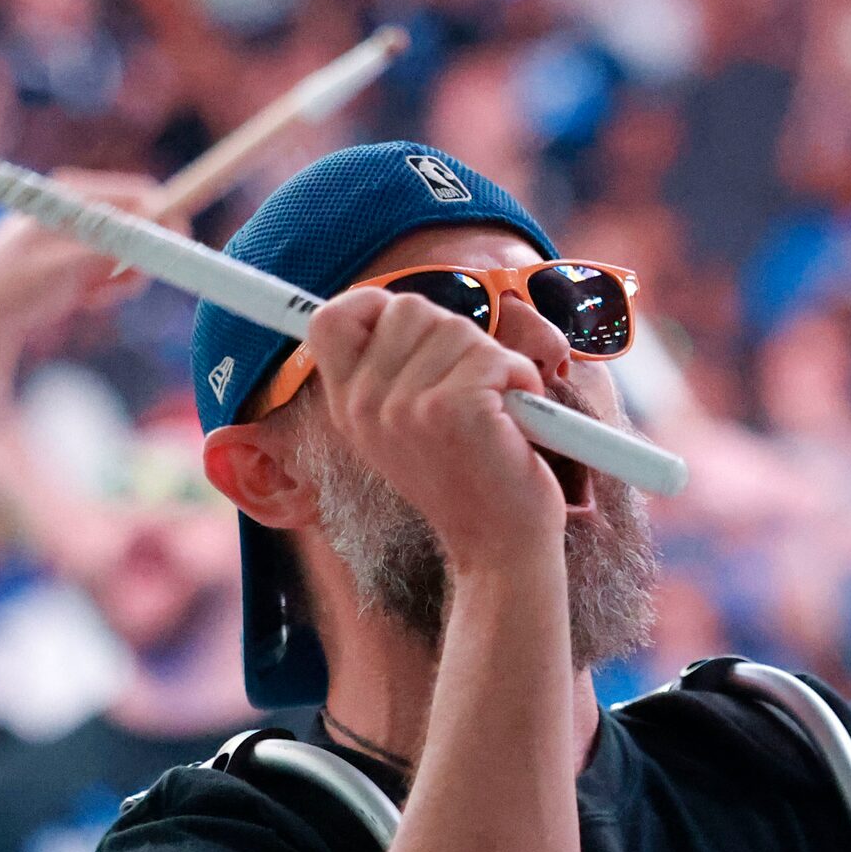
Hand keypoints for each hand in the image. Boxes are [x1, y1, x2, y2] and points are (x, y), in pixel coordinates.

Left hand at [0, 171, 164, 337]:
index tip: (178, 253)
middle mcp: (78, 205)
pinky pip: (112, 269)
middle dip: (137, 260)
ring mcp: (79, 230)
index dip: (166, 223)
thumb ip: (117, 244)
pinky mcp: (78, 255)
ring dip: (119, 279)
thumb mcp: (70, 264)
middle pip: (140, 225)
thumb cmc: (17, 284)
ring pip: (129, 253)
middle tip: (121, 287)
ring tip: (89, 296)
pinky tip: (80, 299)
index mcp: (72, 193)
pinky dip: (105, 288)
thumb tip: (162, 222)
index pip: (140, 195)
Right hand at [303, 286, 564, 565]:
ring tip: (494, 411)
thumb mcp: (406, 425)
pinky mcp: (452, 410)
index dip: (369, 303)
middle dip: (453, 334)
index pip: (329, 320)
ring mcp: (405, 408)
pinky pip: (497, 356)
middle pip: (406, 307)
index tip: (407, 324)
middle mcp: (366, 405)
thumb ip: (391, 369)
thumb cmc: (466, 476)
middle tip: (468, 386)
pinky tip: (515, 419)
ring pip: (458, 328)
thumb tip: (395, 305)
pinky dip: (521, 378)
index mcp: (348, 406)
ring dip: (494, 361)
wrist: (498, 547)